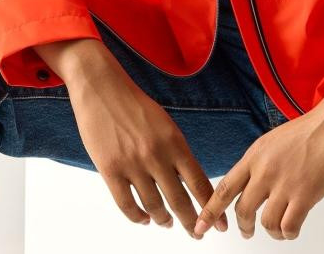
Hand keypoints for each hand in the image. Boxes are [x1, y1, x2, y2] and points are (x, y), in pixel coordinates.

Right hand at [65, 50, 228, 238]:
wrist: (103, 89)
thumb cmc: (135, 105)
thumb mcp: (165, 124)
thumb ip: (176, 151)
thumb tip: (188, 180)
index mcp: (174, 142)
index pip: (199, 182)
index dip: (210, 207)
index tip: (220, 224)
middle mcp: (157, 156)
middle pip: (179, 200)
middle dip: (191, 222)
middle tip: (196, 233)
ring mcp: (133, 165)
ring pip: (154, 206)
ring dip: (163, 220)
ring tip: (167, 223)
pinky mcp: (110, 171)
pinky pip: (127, 205)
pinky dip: (138, 218)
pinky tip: (144, 220)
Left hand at [192, 103, 323, 240]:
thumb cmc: (313, 128)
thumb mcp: (275, 141)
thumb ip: (262, 162)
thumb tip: (256, 184)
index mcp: (255, 155)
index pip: (225, 187)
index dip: (210, 210)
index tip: (200, 225)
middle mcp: (264, 170)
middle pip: (242, 210)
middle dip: (244, 227)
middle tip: (247, 232)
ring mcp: (283, 183)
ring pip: (265, 222)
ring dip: (271, 232)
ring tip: (278, 231)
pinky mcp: (304, 195)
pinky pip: (288, 227)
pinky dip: (288, 234)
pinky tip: (292, 229)